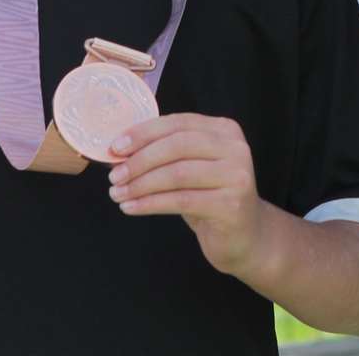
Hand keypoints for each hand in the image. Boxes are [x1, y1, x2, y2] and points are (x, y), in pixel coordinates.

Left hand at [106, 113, 269, 278]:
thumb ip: (166, 154)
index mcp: (225, 130)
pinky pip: (181, 200)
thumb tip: (119, 151)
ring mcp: (236, 176)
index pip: (179, 123)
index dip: (144, 133)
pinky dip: (151, 203)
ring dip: (141, 184)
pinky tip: (131, 207)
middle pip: (178, 145)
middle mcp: (235, 148)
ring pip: (178, 173)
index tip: (115, 147)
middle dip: (140, 160)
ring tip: (118, 194)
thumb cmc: (210, 198)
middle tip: (114, 175)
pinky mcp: (231, 205)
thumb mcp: (192, 168)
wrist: (244, 237)